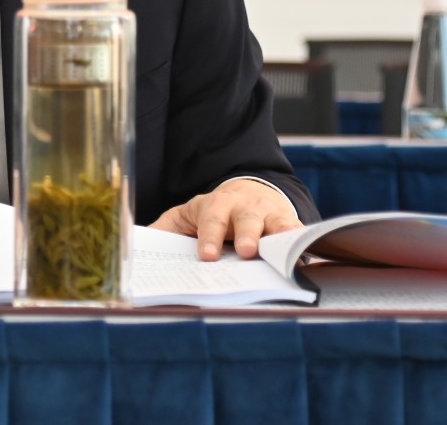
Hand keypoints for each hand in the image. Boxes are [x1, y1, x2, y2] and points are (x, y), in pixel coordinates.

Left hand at [149, 178, 302, 260]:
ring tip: (284, 253)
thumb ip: (166, 229)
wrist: (250, 192)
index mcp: (215, 205)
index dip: (209, 237)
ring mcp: (269, 214)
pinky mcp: (289, 222)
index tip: (207, 255)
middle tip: (246, 251)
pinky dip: (304, 243)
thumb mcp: (187, 215)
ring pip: (276, 224)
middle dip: (246, 235)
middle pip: (246, 219)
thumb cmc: (214, 212)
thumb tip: (138, 244)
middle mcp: (244, 207)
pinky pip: (299, 232)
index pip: (210, 219)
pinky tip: (308, 256)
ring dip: (279, 238)